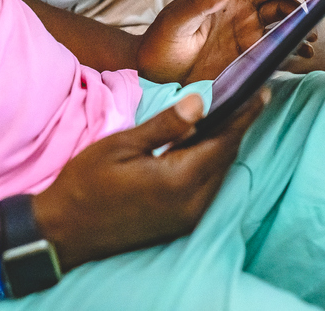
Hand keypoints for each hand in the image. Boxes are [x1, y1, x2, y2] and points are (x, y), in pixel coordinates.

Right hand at [32, 89, 267, 270]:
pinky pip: (207, 189)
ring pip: (219, 175)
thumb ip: (166, 125)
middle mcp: (192, 203)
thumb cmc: (86, 182)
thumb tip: (201, 102)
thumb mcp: (122, 144)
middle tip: (247, 99)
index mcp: (178, 179)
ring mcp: (187, 218)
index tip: (261, 93)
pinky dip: (209, 164)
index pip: (224, 142)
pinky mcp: (180, 225)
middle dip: (237, 128)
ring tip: (226, 117)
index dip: (244, 116)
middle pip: (226, 158)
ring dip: (223, 147)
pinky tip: (201, 147)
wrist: (63, 232)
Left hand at [137, 0, 318, 83]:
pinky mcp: (249, 51)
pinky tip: (304, 52)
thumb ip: (198, 4)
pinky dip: (293, 45)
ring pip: (282, 14)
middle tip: (318, 1)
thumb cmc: (159, 44)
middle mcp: (238, 6)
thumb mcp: (175, 22)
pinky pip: (277, 43)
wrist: (153, 76)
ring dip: (301, 17)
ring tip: (313, 31)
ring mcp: (245, 28)